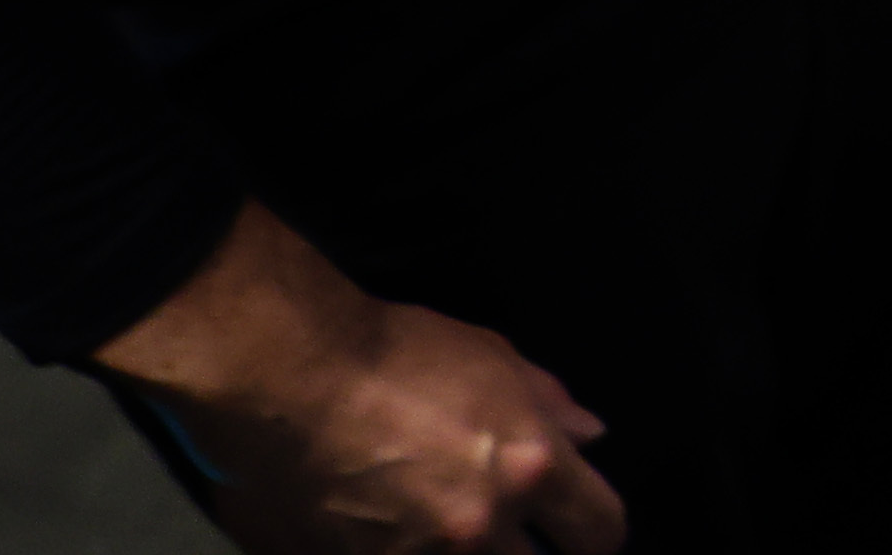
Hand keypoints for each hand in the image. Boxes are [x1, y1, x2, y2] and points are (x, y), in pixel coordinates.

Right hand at [95, 205, 627, 554]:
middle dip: (531, 551)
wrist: (290, 381)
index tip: (580, 528)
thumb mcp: (494, 358)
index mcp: (529, 466)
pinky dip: (408, 552)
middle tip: (514, 533)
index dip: (596, 533)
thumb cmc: (395, 355)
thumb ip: (549, 404)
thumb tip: (588, 437)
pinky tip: (397, 533)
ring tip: (449, 528)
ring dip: (468, 553)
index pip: (601, 530)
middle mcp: (481, 525)